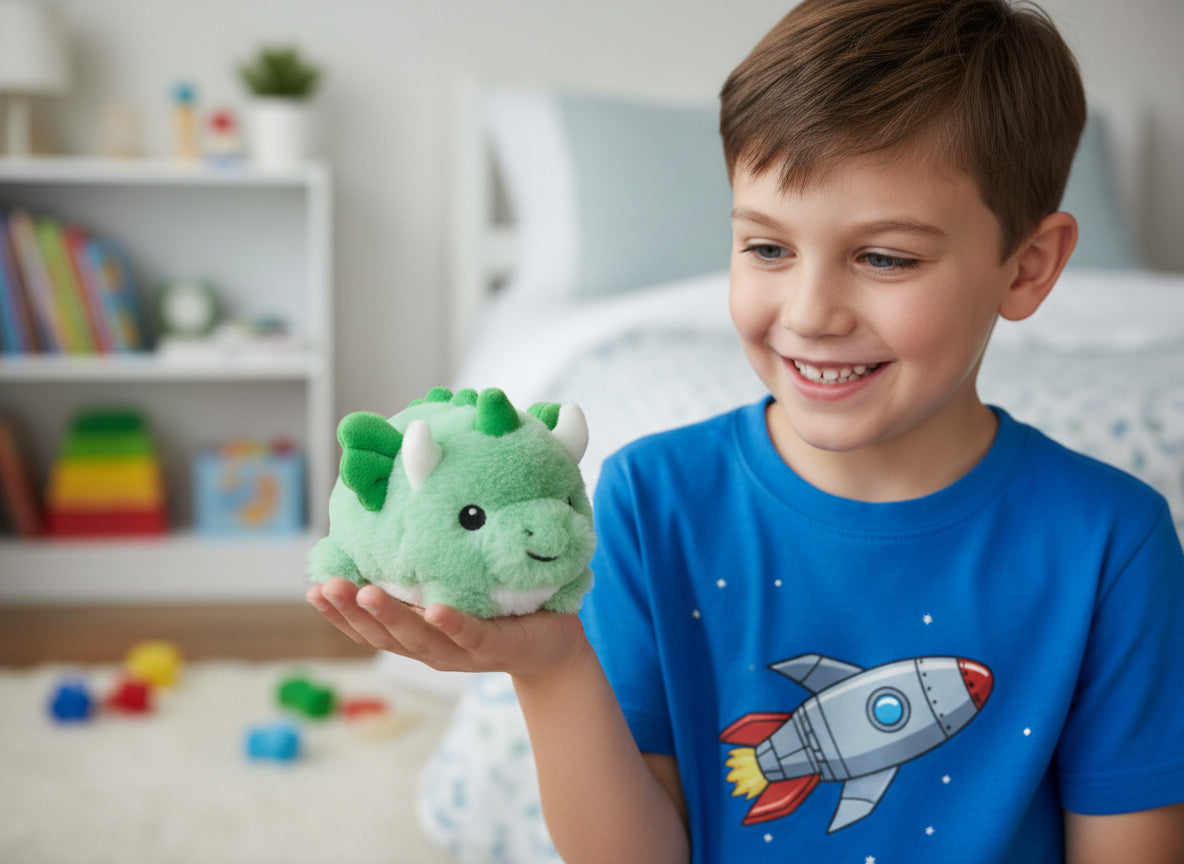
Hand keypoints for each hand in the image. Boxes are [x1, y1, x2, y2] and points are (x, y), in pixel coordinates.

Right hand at [306, 577, 590, 679]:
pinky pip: (469, 634)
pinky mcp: (494, 646)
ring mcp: (460, 649)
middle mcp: (431, 646)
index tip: (312, 590)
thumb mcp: (455, 586)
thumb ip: (427, 566)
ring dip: (389, 617)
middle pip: (382, 635)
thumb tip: (398, 515)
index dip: (338, 613)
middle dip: (350, 612)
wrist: (552, 643)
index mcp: (417, 632)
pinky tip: (434, 608)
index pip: (368, 627)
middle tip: (323, 587)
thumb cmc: (497, 609)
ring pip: (418, 637)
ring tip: (365, 592)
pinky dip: (450, 623)